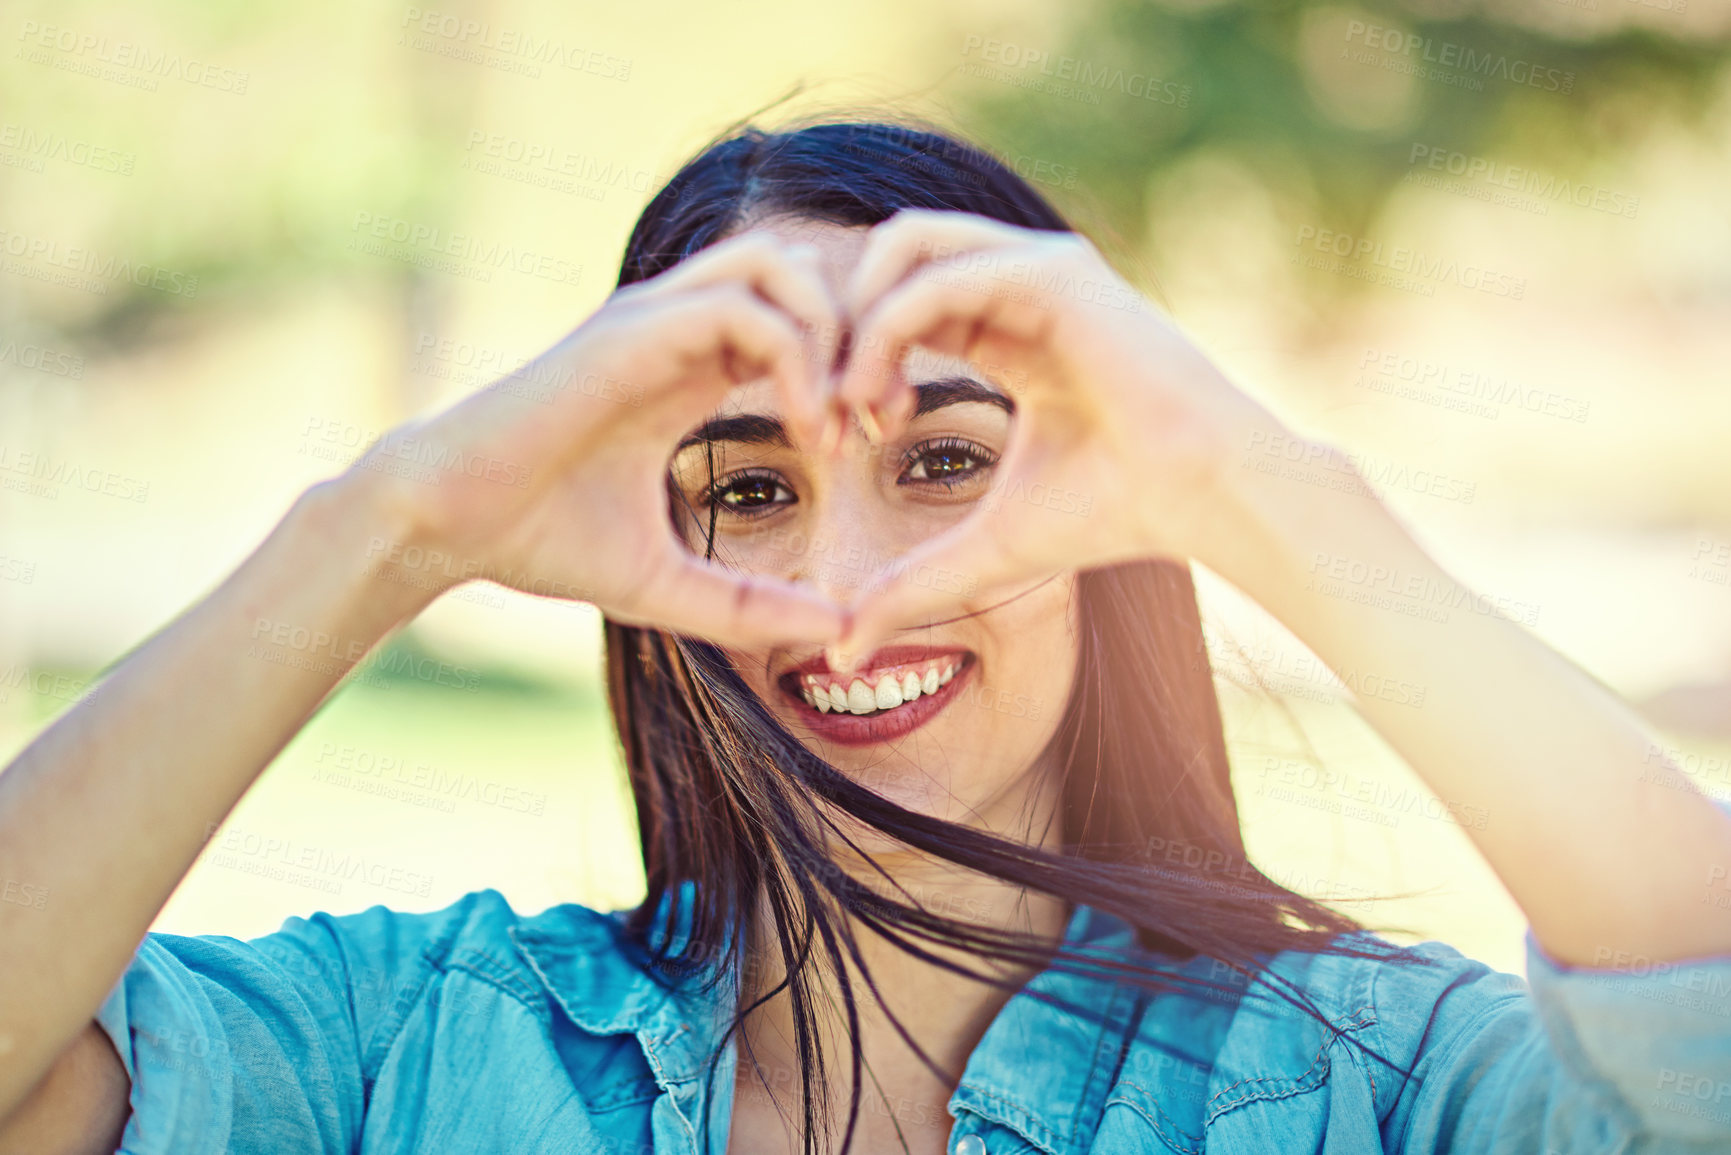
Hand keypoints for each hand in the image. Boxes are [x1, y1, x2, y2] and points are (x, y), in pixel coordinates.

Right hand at [347, 231, 853, 647]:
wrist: (445, 523)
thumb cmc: (541, 543)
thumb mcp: (669, 588)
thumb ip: (750, 606)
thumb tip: (838, 630)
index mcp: (690, 368)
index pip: (799, 319)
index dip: (850, 369)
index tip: (867, 443)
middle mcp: (676, 328)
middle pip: (805, 272)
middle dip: (858, 338)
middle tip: (875, 423)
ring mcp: (652, 321)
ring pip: (782, 266)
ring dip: (832, 337)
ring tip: (838, 423)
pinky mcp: (631, 333)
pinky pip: (743, 309)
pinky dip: (796, 359)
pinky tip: (806, 429)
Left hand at [827, 209, 1293, 665]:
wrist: (1200, 498)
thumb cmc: (1112, 516)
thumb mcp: (986, 551)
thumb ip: (911, 585)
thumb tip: (844, 651)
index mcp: (1009, 327)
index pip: (898, 303)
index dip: (851, 363)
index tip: (838, 440)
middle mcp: (1020, 283)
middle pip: (890, 257)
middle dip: (840, 329)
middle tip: (826, 416)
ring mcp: (1039, 269)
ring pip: (904, 247)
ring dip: (858, 325)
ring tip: (853, 406)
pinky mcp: (1053, 274)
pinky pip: (936, 281)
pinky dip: (888, 334)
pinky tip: (882, 404)